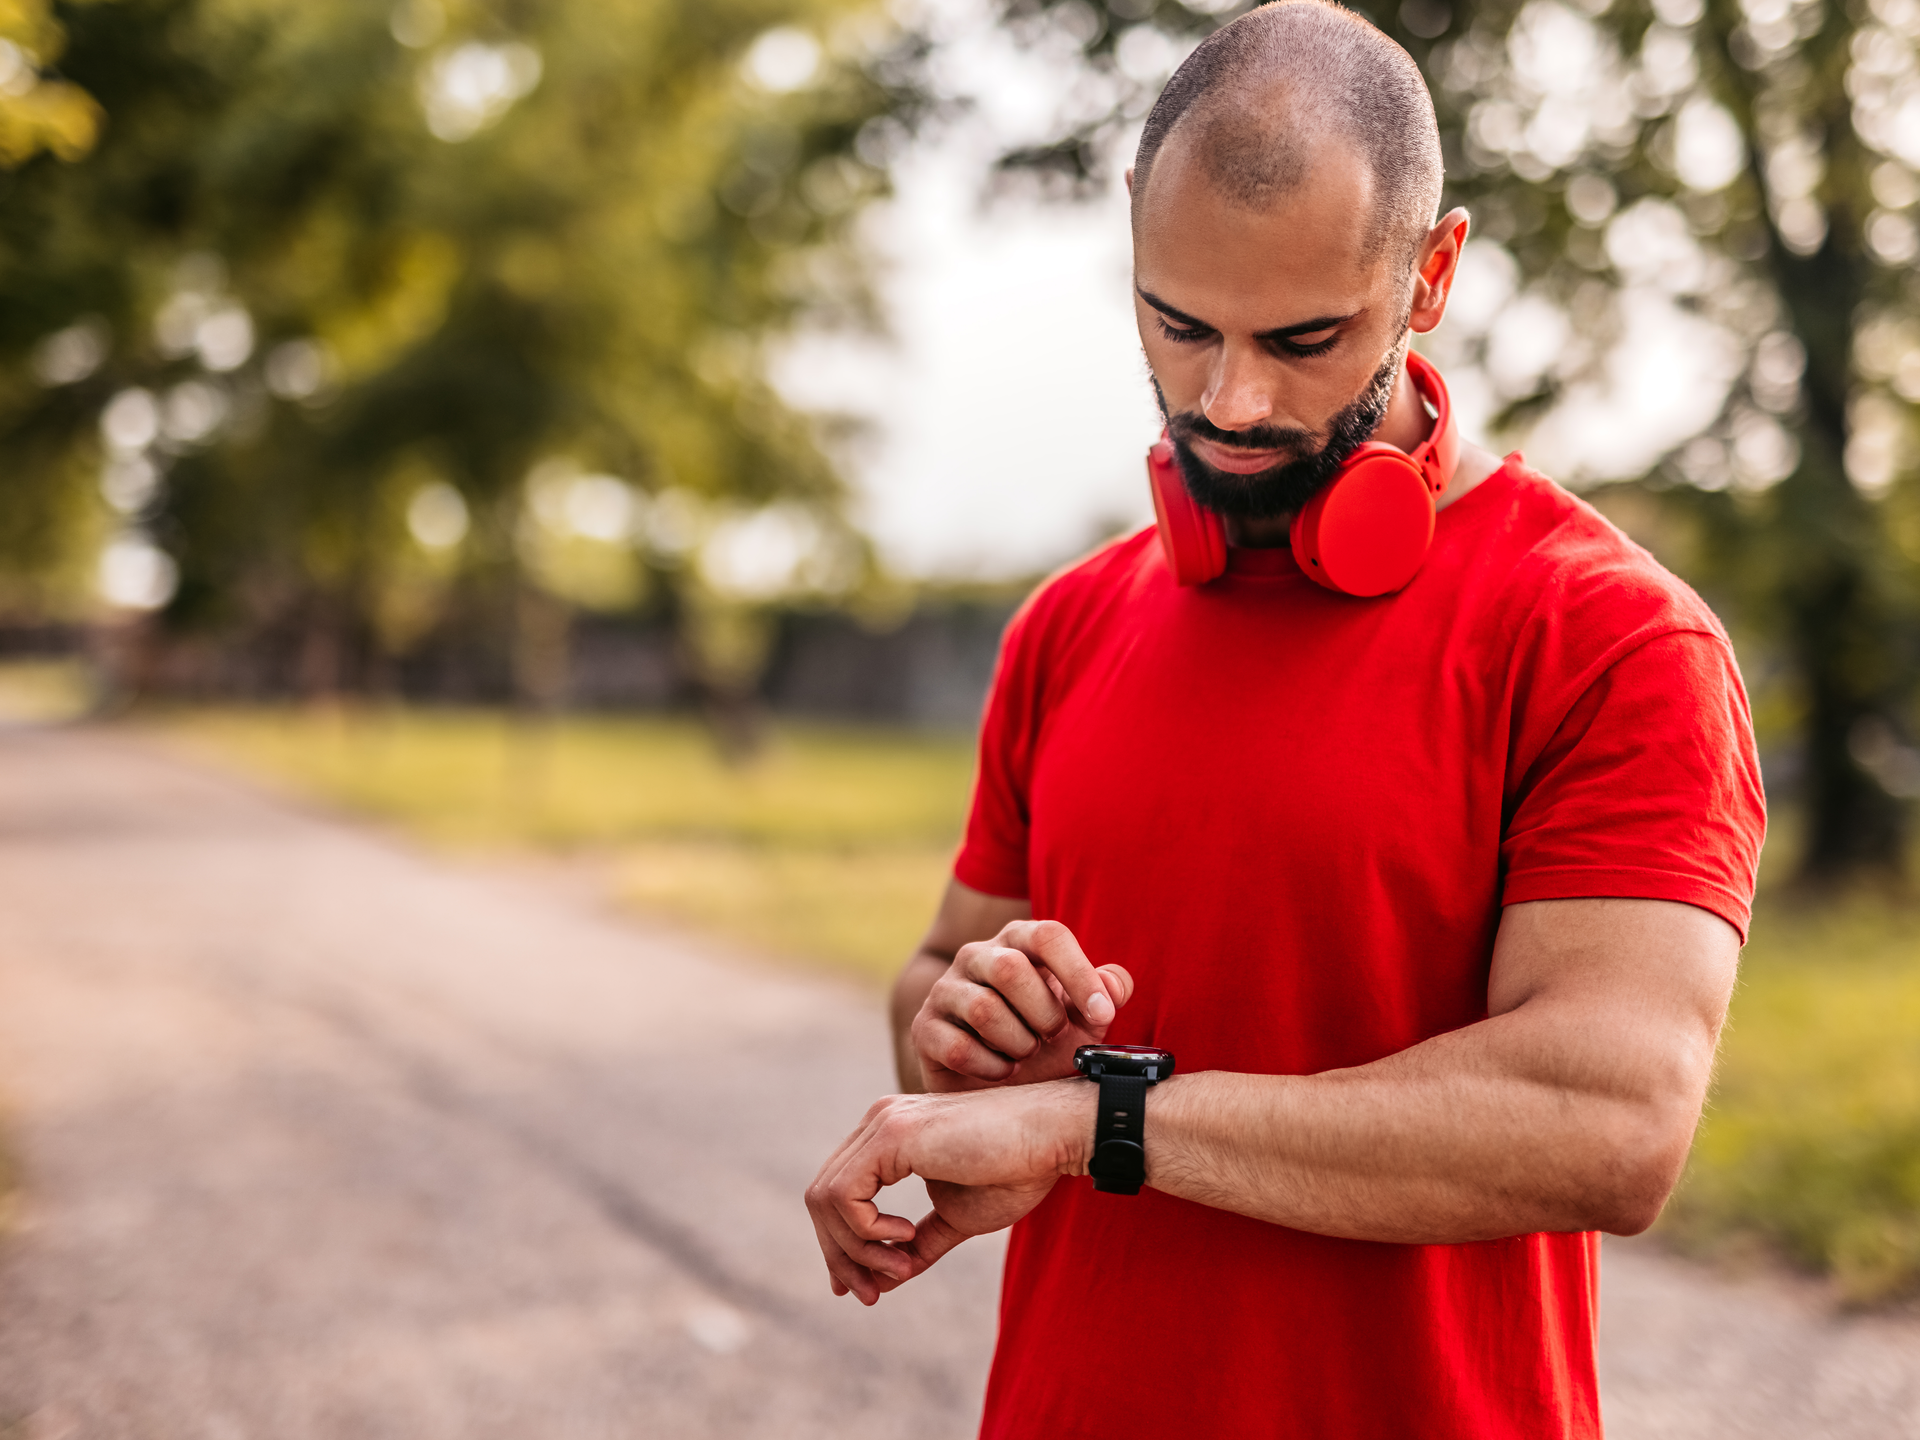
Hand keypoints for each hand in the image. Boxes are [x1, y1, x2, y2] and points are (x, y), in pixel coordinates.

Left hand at [804, 1080, 1092, 1304]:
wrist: (1052, 1138)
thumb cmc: (1015, 1171)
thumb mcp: (956, 1218)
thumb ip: (917, 1245)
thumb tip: (881, 1282)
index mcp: (888, 1137)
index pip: (837, 1194)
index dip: (840, 1245)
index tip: (863, 1288)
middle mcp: (877, 1123)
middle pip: (821, 1198)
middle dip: (841, 1255)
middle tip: (871, 1294)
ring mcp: (882, 1124)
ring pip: (825, 1199)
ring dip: (856, 1249)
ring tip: (900, 1268)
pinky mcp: (892, 1133)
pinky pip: (844, 1195)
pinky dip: (865, 1229)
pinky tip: (906, 1235)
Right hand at [912, 919, 1133, 1091]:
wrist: (995, 1082)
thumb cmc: (1044, 1038)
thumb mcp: (1083, 1019)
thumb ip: (1105, 994)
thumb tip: (1115, 984)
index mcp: (1019, 941)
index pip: (1048, 935)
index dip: (1079, 974)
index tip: (1102, 1014)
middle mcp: (977, 956)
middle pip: (1010, 969)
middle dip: (1043, 1013)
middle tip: (1052, 1036)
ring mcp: (946, 990)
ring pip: (983, 1009)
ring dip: (1018, 1043)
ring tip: (1026, 1053)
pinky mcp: (925, 1028)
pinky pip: (957, 1047)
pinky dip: (991, 1068)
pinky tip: (1002, 1072)